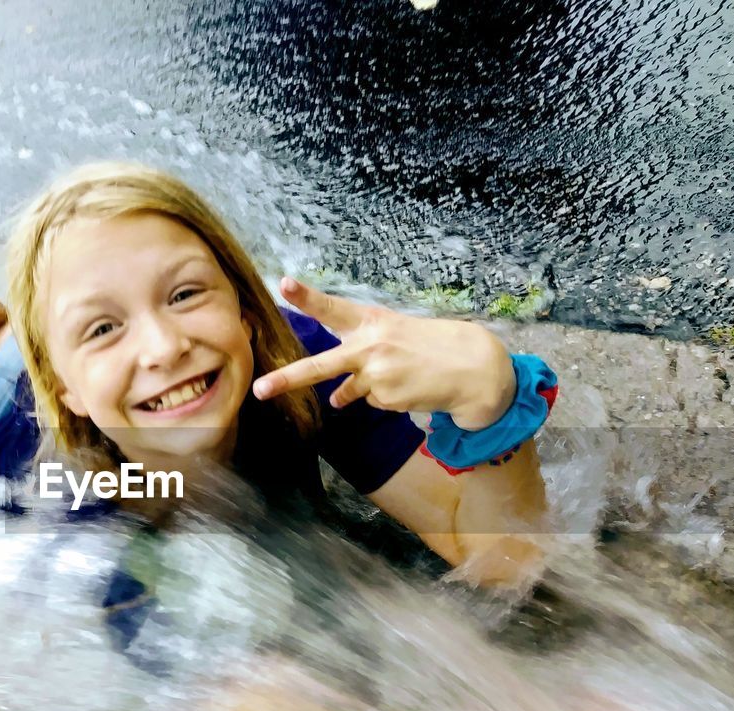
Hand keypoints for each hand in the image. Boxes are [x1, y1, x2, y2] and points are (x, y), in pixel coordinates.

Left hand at [252, 277, 515, 429]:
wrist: (473, 368)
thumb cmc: (431, 346)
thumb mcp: (395, 335)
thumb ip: (360, 358)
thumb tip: (335, 400)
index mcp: (372, 321)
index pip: (334, 308)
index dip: (307, 296)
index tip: (283, 283)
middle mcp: (370, 346)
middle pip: (321, 365)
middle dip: (288, 378)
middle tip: (261, 390)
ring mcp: (378, 374)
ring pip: (353, 391)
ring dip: (371, 387)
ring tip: (405, 374)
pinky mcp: (388, 398)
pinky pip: (374, 403)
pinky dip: (389, 399)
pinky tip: (412, 386)